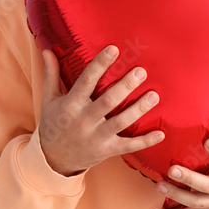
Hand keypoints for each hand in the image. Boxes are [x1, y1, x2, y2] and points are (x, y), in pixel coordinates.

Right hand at [38, 45, 164, 176]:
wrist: (52, 160)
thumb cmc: (53, 124)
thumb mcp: (48, 100)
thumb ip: (51, 74)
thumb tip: (47, 50)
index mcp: (70, 105)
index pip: (86, 81)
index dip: (100, 65)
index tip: (113, 49)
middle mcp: (84, 120)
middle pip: (107, 101)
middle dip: (125, 86)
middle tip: (141, 71)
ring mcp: (97, 137)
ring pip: (120, 122)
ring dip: (138, 109)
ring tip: (154, 95)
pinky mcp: (107, 150)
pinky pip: (128, 146)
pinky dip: (145, 141)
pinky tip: (160, 133)